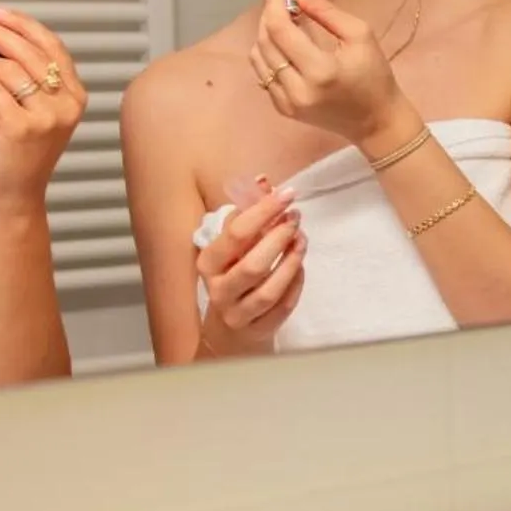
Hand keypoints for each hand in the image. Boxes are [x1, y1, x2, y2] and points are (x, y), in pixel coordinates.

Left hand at [0, 6, 87, 207]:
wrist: (14, 197)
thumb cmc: (16, 153)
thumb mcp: (21, 106)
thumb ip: (13, 73)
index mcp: (74, 96)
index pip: (52, 46)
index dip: (23, 24)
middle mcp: (67, 104)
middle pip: (29, 50)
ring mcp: (47, 117)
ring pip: (7, 68)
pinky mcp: (22, 128)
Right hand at [194, 179, 305, 357]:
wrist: (228, 329)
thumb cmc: (233, 275)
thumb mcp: (233, 246)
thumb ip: (247, 215)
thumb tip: (263, 180)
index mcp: (208, 263)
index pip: (236, 234)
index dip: (263, 211)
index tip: (287, 195)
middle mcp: (219, 290)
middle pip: (253, 265)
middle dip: (279, 238)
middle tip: (296, 219)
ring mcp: (238, 314)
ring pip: (269, 291)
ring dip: (291, 263)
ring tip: (302, 241)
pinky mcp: (258, 330)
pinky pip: (283, 307)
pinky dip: (296, 284)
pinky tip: (300, 266)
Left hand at [251, 0, 407, 147]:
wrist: (376, 121)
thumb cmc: (374, 76)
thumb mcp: (360, 35)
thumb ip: (325, 10)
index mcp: (320, 70)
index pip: (280, 29)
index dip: (273, 2)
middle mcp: (297, 89)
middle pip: (265, 42)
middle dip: (268, 14)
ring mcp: (287, 103)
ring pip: (258, 58)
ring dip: (265, 33)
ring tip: (282, 20)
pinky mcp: (283, 109)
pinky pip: (263, 74)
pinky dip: (268, 54)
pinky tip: (284, 45)